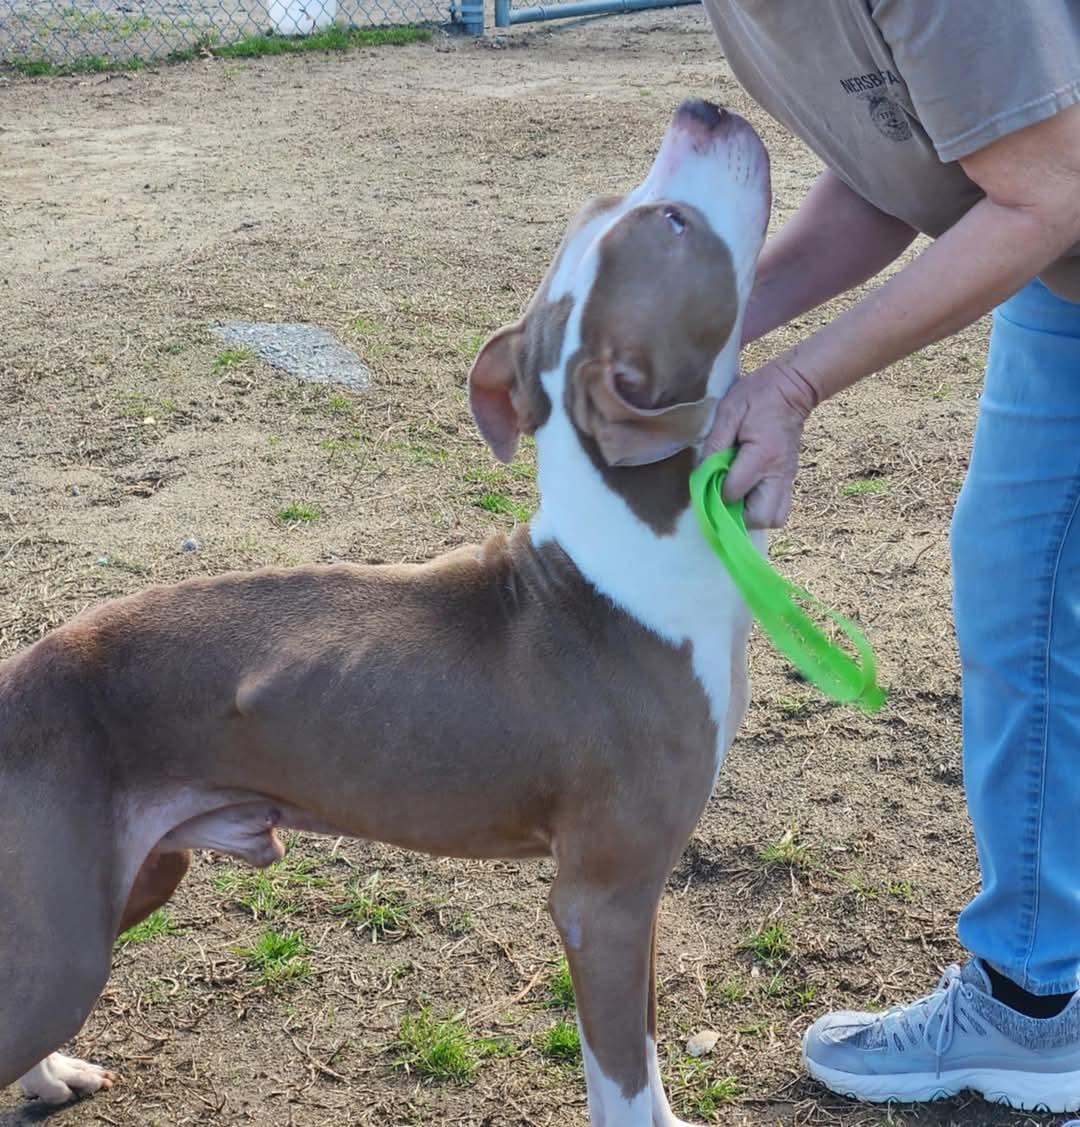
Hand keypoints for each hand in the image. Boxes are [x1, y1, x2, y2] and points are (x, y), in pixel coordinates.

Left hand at [704, 358, 817, 527]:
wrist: (793, 387)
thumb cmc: (757, 396)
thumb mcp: (728, 411)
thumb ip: (715, 443)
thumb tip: (703, 473)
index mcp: (762, 455)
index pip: (734, 491)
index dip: (715, 491)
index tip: (707, 481)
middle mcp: (778, 473)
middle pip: (761, 517)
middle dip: (738, 516)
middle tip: (723, 498)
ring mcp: (787, 478)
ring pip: (774, 518)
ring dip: (752, 516)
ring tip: (737, 498)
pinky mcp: (789, 479)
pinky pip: (779, 509)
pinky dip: (762, 509)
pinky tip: (748, 493)